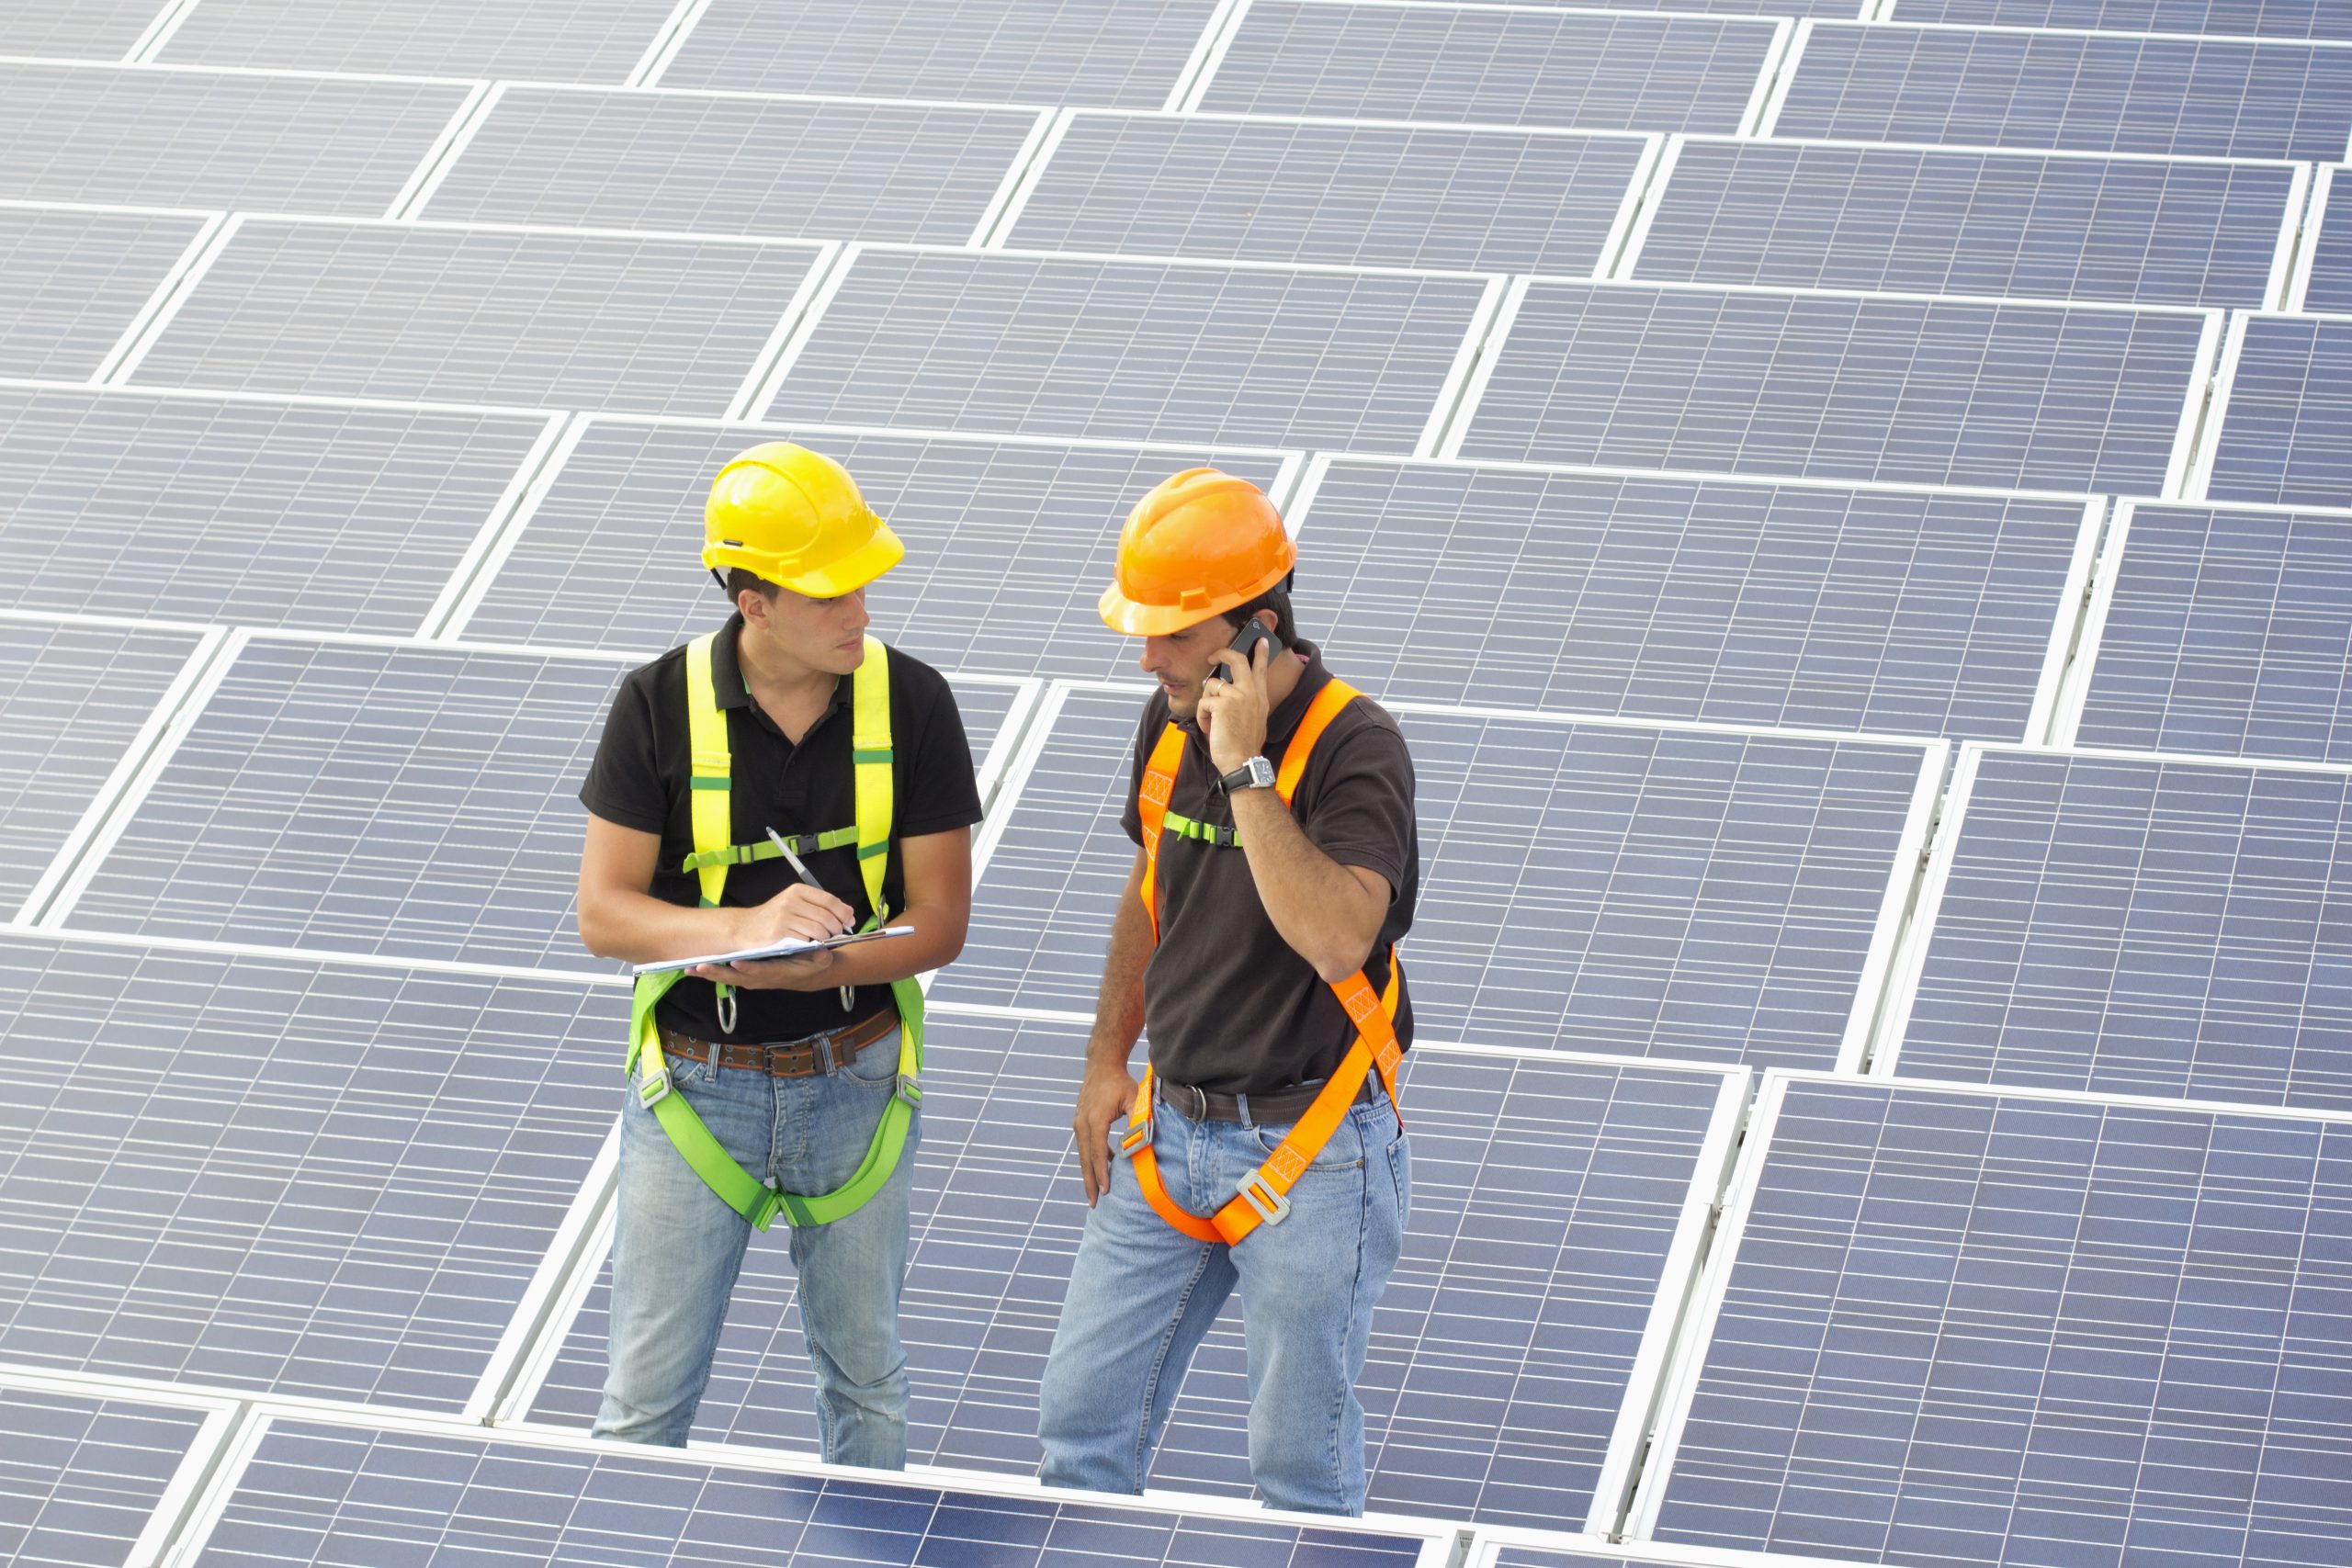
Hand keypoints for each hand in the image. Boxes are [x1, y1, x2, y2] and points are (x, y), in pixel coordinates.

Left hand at [689, 946, 838, 989]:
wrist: (809, 976)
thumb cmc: (812, 964)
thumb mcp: (820, 960)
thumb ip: (819, 957)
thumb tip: (822, 953)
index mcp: (777, 973)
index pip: (761, 971)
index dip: (749, 968)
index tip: (736, 962)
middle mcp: (761, 978)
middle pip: (736, 978)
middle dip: (717, 974)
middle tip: (699, 968)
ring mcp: (751, 979)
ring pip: (727, 978)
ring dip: (709, 974)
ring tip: (689, 969)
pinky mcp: (744, 976)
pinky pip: (725, 975)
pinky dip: (710, 973)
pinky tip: (693, 968)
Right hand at [737, 881, 855, 947]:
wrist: (745, 928)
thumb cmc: (774, 917)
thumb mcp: (795, 903)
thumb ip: (820, 906)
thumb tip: (849, 912)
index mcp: (797, 890)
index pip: (829, 900)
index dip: (843, 912)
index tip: (850, 921)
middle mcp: (791, 901)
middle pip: (826, 916)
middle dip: (837, 928)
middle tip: (838, 934)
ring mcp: (784, 917)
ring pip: (818, 930)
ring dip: (826, 938)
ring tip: (824, 940)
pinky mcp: (780, 934)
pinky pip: (805, 941)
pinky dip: (811, 945)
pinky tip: (809, 944)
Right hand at [1073, 1061, 1141, 1206]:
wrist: (1101, 1065)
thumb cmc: (1120, 1081)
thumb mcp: (1133, 1098)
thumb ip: (1137, 1119)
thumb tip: (1143, 1141)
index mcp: (1095, 1119)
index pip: (1097, 1152)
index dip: (1101, 1173)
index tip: (1105, 1191)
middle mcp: (1082, 1123)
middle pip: (1085, 1158)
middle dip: (1089, 1182)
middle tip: (1093, 1203)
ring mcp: (1079, 1122)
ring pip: (1082, 1154)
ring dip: (1088, 1174)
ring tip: (1094, 1193)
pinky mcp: (1080, 1122)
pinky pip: (1085, 1145)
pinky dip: (1090, 1160)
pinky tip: (1102, 1168)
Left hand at [1196, 634, 1270, 773]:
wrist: (1242, 762)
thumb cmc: (1244, 746)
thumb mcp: (1254, 720)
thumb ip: (1246, 704)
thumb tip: (1229, 695)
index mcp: (1259, 697)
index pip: (1260, 669)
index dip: (1260, 653)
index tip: (1260, 640)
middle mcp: (1251, 693)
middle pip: (1237, 660)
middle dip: (1223, 654)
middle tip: (1213, 656)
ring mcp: (1238, 697)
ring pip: (1212, 685)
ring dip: (1206, 703)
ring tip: (1212, 721)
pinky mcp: (1222, 704)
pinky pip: (1204, 702)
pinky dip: (1203, 717)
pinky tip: (1210, 728)